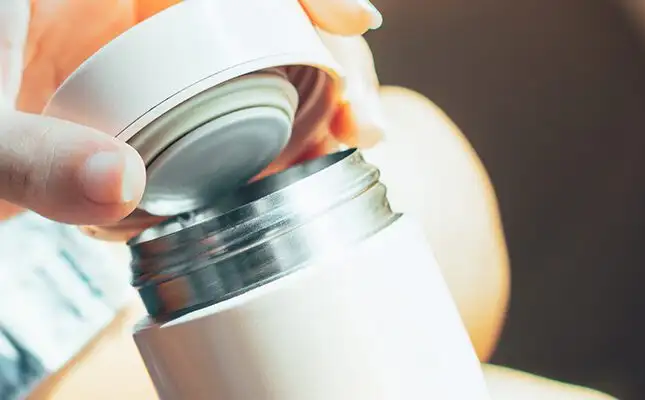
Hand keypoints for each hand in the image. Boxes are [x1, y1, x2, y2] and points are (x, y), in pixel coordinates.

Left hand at [0, 0, 385, 233]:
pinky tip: (291, 167)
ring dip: (309, 104)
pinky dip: (266, 138)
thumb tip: (119, 189)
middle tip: (358, 119)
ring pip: (252, 61)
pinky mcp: (151, 104)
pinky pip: (226, 108)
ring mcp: (145, 60)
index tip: (357, 17)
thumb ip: (26, 156)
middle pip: (255, 15)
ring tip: (343, 147)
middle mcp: (128, 13)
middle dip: (325, 59)